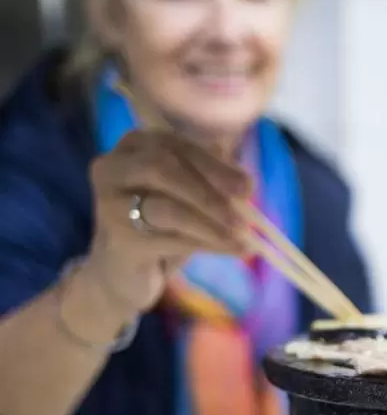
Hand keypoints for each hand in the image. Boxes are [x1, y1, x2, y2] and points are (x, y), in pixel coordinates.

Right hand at [85, 130, 252, 312]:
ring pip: (167, 208)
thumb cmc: (163, 223)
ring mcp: (111, 204)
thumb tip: (246, 183)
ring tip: (242, 236)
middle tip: (244, 210)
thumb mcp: (190, 194)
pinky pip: (170, 239)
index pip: (176, 145)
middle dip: (209, 191)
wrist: (127, 269)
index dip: (214, 165)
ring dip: (211, 223)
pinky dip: (207, 244)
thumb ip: (215, 180)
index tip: (247, 187)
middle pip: (163, 167)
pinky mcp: (119, 240)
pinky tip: (233, 249)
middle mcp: (113, 168)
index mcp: (135, 146)